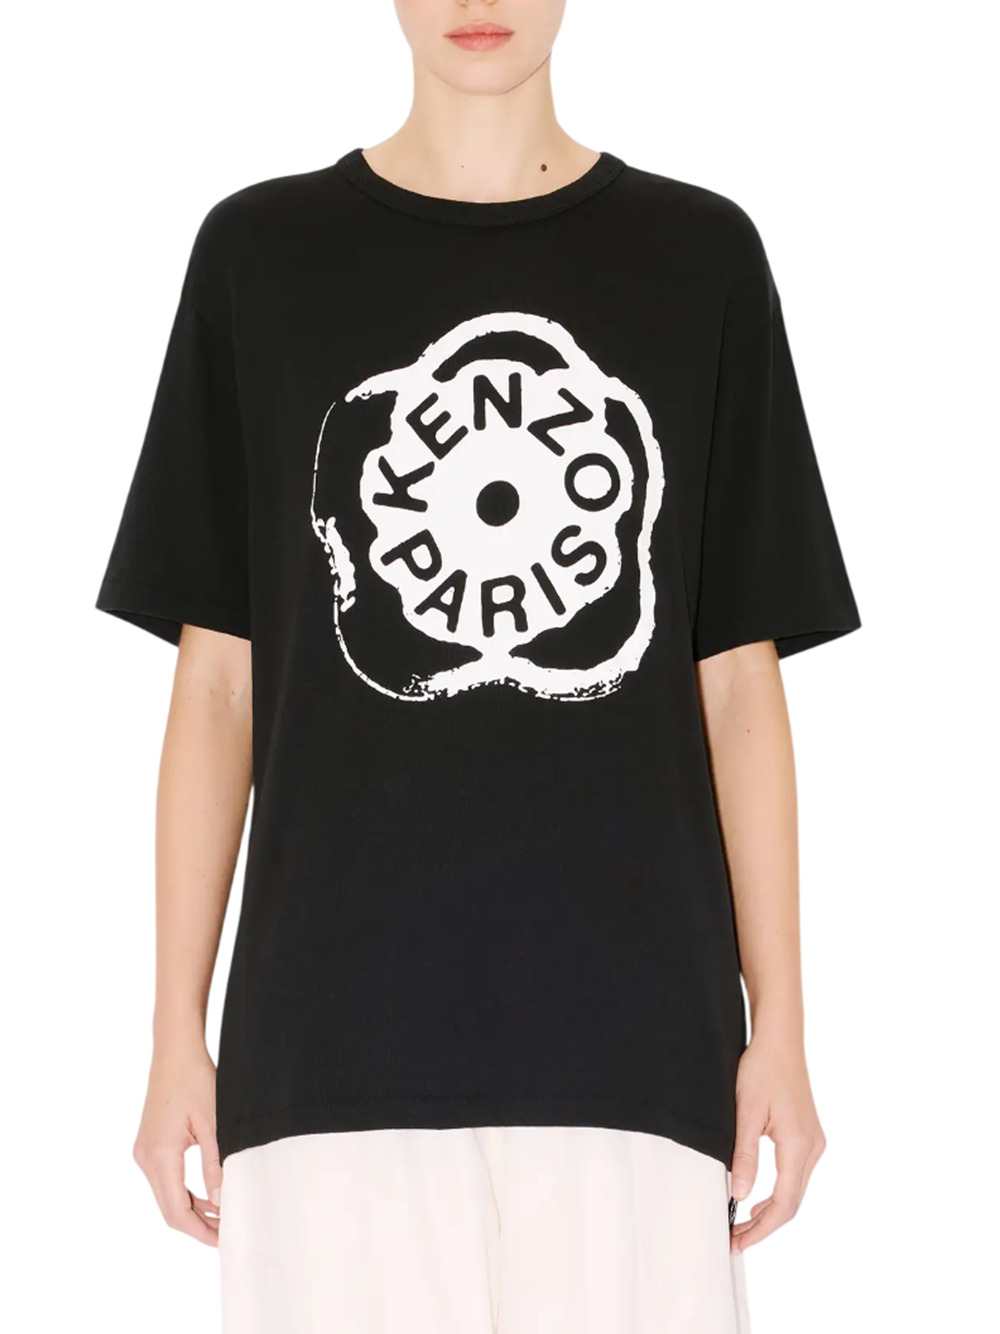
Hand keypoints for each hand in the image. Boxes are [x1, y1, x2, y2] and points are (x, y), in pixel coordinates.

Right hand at [133, 1045, 221, 1245]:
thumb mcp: (213, 1123)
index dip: (199, 1230)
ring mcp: (144, 1152)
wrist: (175, 1051)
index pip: (176, 1210)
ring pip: (167, 1195)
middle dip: (197, 1224)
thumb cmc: (195, 1079)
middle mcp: (146, 1158)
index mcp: (159, 1155)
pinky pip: (166, 1179)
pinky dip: (185, 1192)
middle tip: (227, 1232)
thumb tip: (220, 1201)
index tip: (222, 1240)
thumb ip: (215, 1164)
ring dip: (193, 1208)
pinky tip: (208, 1195)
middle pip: (169, 1208)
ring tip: (223, 1216)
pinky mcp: (149, 1145)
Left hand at [729, 1037, 825, 1251]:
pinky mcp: (809, 1136)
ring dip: (771, 1211)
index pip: (783, 1204)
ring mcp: (814, 1142)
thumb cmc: (762, 1069)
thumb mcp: (746, 1112)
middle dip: (764, 1225)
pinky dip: (778, 1192)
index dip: (760, 1229)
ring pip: (795, 1191)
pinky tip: (760, 1196)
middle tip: (735, 1238)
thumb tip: (740, 1194)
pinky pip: (796, 1175)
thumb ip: (744, 1155)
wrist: (780, 1041)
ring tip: (743, 1224)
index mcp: (799, 1146)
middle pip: (792, 1203)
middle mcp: (813, 1149)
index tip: (738, 1241)